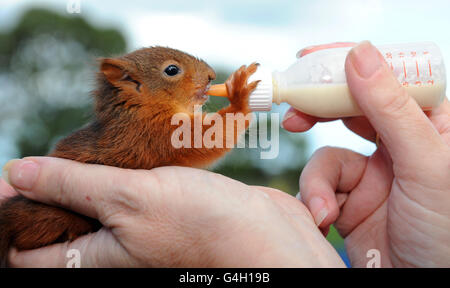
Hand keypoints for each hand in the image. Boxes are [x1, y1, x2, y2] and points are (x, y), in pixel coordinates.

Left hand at [1, 157, 344, 266]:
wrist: (263, 232)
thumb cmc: (202, 223)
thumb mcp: (129, 198)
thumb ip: (72, 185)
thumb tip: (16, 173)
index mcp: (95, 258)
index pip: (29, 253)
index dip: (12, 217)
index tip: (11, 181)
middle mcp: (113, 248)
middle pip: (60, 225)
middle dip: (47, 192)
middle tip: (48, 158)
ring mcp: (137, 229)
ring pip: (93, 206)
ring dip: (83, 179)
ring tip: (81, 150)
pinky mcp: (159, 211)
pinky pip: (125, 194)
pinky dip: (116, 174)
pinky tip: (119, 154)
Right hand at [282, 41, 449, 266]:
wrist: (419, 287)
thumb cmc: (446, 233)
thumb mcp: (425, 163)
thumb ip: (391, 108)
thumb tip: (359, 54)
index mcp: (430, 125)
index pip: (387, 79)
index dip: (349, 64)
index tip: (312, 59)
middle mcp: (399, 144)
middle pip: (350, 108)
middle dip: (319, 109)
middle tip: (292, 107)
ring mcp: (371, 172)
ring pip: (327, 153)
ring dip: (318, 179)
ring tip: (324, 208)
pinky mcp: (348, 198)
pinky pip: (319, 184)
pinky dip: (315, 199)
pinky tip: (326, 219)